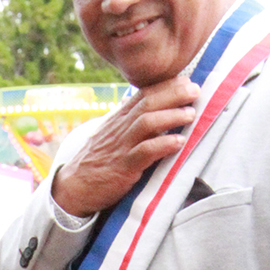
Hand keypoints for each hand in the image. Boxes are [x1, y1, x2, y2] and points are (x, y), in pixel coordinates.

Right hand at [53, 75, 201, 217]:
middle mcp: (120, 129)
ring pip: (147, 123)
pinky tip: (179, 142)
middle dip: (174, 94)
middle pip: (148, 103)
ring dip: (171, 116)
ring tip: (191, 114)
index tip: (187, 80)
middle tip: (195, 90)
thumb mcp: (111, 137)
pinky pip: (144, 152)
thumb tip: (154, 111)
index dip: (166, 85)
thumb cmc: (97, 163)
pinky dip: (163, 145)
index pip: (143, 94)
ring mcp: (121, 147)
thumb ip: (130, 124)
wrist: (73, 188)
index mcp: (118, 119)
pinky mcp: (122, 168)